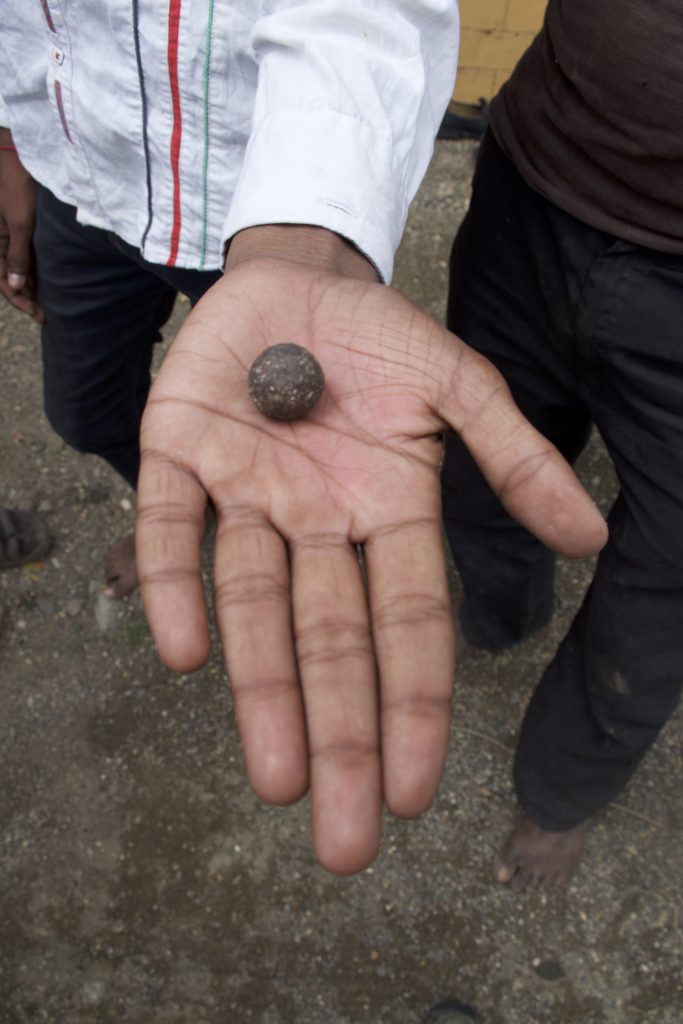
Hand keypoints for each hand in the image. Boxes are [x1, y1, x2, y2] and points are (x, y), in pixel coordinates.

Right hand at [0, 127, 43, 322]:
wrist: (20, 154)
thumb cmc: (17, 185)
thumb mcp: (20, 222)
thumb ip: (17, 255)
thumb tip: (15, 286)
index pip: (3, 282)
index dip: (19, 300)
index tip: (38, 314)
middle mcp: (1, 241)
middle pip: (12, 278)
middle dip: (28, 296)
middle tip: (48, 313)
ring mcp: (12, 233)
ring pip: (21, 268)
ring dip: (34, 284)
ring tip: (52, 300)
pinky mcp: (24, 225)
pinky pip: (28, 254)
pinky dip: (37, 269)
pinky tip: (52, 279)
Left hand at [137, 226, 606, 873]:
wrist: (294, 278)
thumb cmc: (379, 337)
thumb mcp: (458, 386)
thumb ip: (513, 457)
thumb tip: (589, 538)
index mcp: (385, 513)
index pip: (405, 626)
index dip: (410, 707)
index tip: (412, 794)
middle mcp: (316, 524)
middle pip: (328, 643)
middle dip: (337, 736)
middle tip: (341, 842)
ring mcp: (245, 496)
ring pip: (251, 605)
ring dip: (260, 692)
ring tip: (276, 779)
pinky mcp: (177, 457)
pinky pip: (170, 531)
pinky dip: (171, 585)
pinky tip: (184, 653)